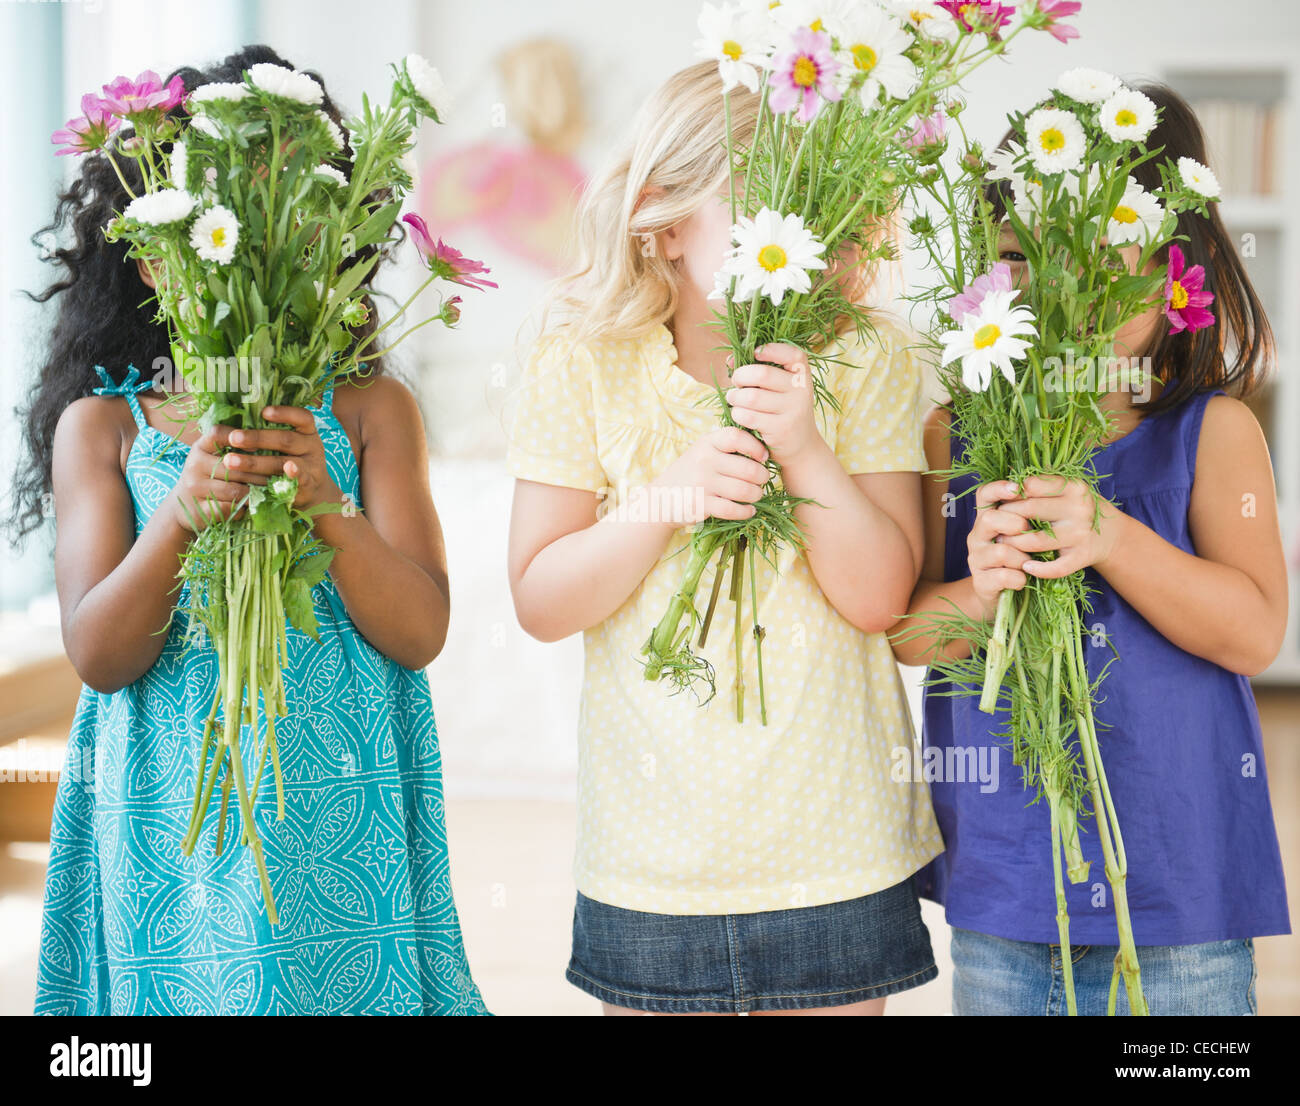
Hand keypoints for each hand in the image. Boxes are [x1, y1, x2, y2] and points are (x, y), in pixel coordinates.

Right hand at [169, 425, 260, 533]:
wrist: (185, 507)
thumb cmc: (209, 478)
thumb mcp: (214, 458)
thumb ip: (233, 449)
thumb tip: (268, 439)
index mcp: (200, 447)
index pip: (217, 434)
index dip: (239, 437)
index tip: (257, 446)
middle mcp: (194, 464)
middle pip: (234, 466)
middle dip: (260, 473)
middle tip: (281, 476)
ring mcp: (194, 488)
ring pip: (235, 490)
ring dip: (255, 492)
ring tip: (270, 492)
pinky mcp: (199, 509)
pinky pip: (230, 509)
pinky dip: (243, 509)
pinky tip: (250, 508)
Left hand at [219, 405, 341, 511]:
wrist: (312, 491)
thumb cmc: (290, 459)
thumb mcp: (286, 444)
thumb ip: (266, 432)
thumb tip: (227, 424)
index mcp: (306, 431)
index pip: (301, 417)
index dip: (284, 414)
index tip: (263, 412)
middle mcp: (311, 446)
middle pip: (286, 440)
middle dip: (257, 438)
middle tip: (233, 438)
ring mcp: (311, 467)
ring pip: (283, 462)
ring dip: (254, 462)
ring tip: (230, 461)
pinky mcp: (307, 486)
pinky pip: (298, 480)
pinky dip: (290, 476)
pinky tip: (281, 472)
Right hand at [650, 425, 769, 523]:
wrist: (661, 498)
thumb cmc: (691, 472)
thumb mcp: (703, 451)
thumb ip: (726, 446)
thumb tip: (764, 448)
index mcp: (707, 443)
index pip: (736, 437)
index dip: (755, 447)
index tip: (763, 457)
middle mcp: (704, 460)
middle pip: (748, 468)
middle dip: (762, 477)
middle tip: (762, 480)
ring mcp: (702, 483)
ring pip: (744, 490)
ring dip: (756, 494)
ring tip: (756, 495)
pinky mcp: (700, 505)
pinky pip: (733, 509)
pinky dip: (746, 511)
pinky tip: (749, 510)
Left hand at [725, 343, 818, 464]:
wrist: (801, 446)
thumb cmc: (783, 410)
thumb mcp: (781, 389)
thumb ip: (760, 370)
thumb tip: (730, 359)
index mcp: (802, 375)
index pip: (793, 354)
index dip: (771, 349)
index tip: (755, 353)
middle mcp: (802, 390)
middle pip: (762, 374)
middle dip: (741, 376)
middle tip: (736, 382)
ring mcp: (793, 411)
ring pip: (751, 397)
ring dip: (735, 397)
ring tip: (734, 399)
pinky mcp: (781, 429)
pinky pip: (749, 416)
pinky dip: (738, 414)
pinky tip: (739, 414)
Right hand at [966, 479, 1033, 616]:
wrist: (1005, 597)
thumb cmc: (1021, 557)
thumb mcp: (1024, 532)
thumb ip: (1029, 512)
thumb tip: (1044, 488)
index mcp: (987, 518)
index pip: (984, 495)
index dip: (998, 489)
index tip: (1017, 489)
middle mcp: (977, 536)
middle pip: (988, 519)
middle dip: (1013, 523)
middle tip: (1028, 530)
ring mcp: (977, 559)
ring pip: (1000, 551)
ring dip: (1021, 557)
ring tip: (1029, 563)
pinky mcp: (981, 583)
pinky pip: (1002, 577)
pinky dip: (1019, 578)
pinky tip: (1024, 580)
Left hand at [996, 475, 1121, 578]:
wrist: (1109, 534)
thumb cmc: (1075, 508)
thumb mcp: (1065, 489)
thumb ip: (1041, 484)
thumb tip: (1007, 485)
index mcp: (1073, 487)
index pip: (1031, 486)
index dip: (1011, 493)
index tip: (1003, 499)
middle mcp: (1079, 509)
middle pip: (1029, 511)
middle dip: (1007, 517)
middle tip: (997, 521)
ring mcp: (1080, 534)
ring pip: (1035, 540)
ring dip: (1013, 542)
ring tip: (1003, 540)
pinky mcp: (1081, 557)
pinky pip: (1055, 568)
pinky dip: (1037, 569)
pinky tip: (1026, 565)